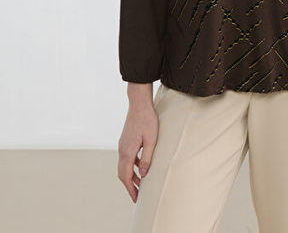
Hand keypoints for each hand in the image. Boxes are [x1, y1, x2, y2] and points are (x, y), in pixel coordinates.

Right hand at [117, 83, 158, 201]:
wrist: (139, 103)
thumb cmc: (147, 120)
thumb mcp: (151, 140)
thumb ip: (147, 159)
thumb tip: (142, 175)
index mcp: (127, 151)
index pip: (125, 176)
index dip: (130, 189)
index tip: (136, 199)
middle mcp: (122, 149)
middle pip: (122, 173)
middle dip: (129, 185)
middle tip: (138, 196)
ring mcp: (123, 144)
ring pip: (124, 165)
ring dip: (131, 176)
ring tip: (141, 184)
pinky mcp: (126, 140)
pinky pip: (127, 157)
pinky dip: (132, 166)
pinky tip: (140, 167)